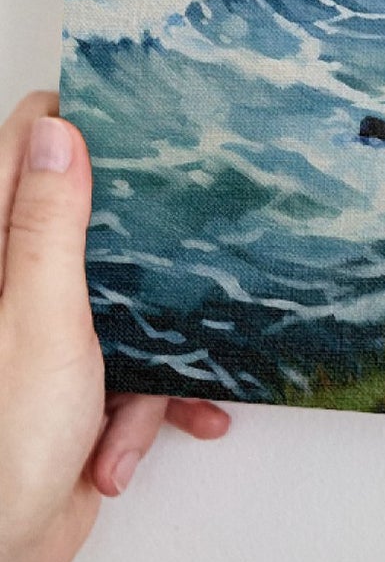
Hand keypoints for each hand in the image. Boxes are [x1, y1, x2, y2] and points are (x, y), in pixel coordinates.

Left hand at [0, 91, 228, 561]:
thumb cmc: (3, 444)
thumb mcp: (41, 319)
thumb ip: (50, 226)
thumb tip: (58, 134)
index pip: (23, 152)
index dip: (75, 126)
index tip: (138, 116)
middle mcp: (13, 289)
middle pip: (88, 224)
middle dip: (146, 246)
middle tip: (189, 227)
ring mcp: (44, 338)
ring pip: (127, 302)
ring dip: (155, 352)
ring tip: (153, 393)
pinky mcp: (73, 385)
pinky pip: (134, 371)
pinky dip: (147, 407)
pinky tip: (131, 444)